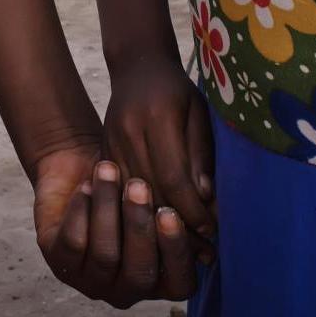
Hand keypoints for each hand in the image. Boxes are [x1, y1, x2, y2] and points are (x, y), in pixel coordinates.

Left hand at [32, 142, 195, 305]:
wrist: (82, 166)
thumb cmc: (128, 181)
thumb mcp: (156, 191)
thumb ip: (180, 204)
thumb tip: (207, 203)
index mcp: (159, 279)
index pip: (179, 283)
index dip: (176, 252)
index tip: (170, 212)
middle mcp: (126, 288)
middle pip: (139, 272)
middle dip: (139, 227)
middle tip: (139, 186)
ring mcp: (91, 280)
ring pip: (104, 255)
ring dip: (107, 209)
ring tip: (108, 170)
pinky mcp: (60, 261)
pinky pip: (72, 243)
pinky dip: (80, 211)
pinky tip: (85, 185)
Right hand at [104, 53, 216, 240]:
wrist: (137, 66)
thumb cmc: (177, 90)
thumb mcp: (199, 112)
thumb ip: (200, 153)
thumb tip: (206, 197)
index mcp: (157, 117)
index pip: (174, 176)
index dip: (194, 209)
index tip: (212, 229)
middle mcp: (129, 131)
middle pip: (152, 191)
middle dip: (179, 224)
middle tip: (202, 249)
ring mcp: (111, 141)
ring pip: (133, 196)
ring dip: (158, 224)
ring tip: (182, 247)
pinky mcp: (103, 151)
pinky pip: (119, 190)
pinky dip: (138, 212)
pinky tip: (156, 228)